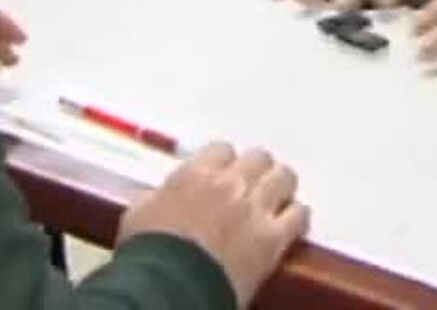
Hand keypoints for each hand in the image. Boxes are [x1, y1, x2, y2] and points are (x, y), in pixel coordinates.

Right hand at [119, 143, 308, 304]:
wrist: (169, 286)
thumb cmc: (149, 254)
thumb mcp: (138, 214)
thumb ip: (154, 197)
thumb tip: (154, 197)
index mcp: (196, 175)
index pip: (222, 150)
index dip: (226, 162)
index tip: (225, 171)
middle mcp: (230, 184)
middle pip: (259, 158)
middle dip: (257, 170)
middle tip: (254, 182)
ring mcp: (255, 209)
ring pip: (283, 178)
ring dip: (280, 186)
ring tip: (278, 196)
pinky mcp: (273, 238)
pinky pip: (299, 214)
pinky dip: (297, 216)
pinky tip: (292, 223)